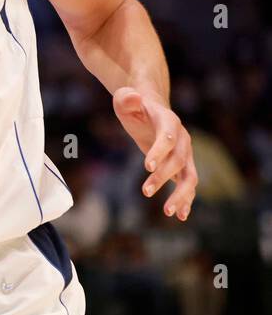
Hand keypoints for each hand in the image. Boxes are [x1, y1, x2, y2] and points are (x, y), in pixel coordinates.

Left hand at [113, 86, 198, 220]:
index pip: (167, 136)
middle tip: (145, 191)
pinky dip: (187, 200)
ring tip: (168, 212)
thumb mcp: (125, 99)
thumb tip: (132, 98)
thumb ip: (126, 98)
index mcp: (168, 121)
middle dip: (163, 177)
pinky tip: (181, 216)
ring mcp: (185, 154)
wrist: (151, 110)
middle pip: (178, 160)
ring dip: (180, 195)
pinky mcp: (182, 166)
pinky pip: (188, 185)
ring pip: (189, 177)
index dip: (160, 151)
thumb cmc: (134, 106)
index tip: (147, 166)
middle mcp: (182, 139)